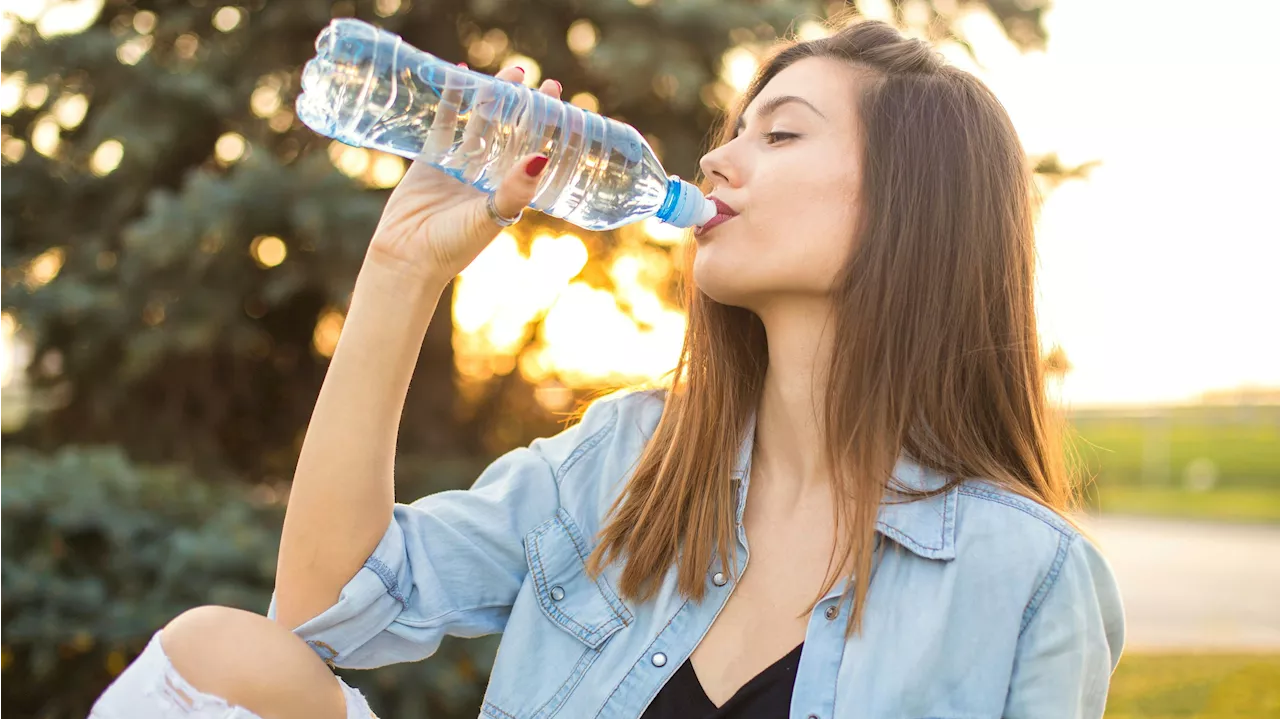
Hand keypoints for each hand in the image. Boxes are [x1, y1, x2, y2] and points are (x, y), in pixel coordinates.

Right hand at [365, 65, 562, 283]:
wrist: (407, 259)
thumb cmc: (453, 246)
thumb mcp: (491, 216)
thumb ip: (516, 188)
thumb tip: (543, 155)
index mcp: (507, 191)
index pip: (532, 149)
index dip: (544, 125)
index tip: (557, 99)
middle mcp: (486, 178)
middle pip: (507, 132)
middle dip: (520, 105)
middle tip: (532, 75)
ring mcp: (458, 168)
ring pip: (478, 125)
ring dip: (489, 98)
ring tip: (506, 72)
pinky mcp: (429, 161)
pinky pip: (442, 126)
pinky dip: (450, 102)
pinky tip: (458, 76)